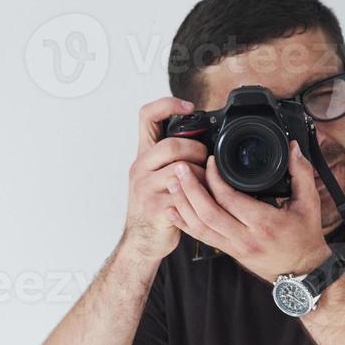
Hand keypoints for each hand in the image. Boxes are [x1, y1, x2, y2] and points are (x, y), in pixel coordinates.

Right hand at [122, 97, 208, 261]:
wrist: (142, 240)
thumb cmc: (156, 205)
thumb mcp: (156, 175)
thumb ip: (172, 156)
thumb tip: (204, 139)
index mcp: (142, 155)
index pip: (147, 116)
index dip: (167, 104)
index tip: (188, 106)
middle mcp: (139, 167)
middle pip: (172, 144)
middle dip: (197, 151)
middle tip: (205, 162)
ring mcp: (145, 188)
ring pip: (181, 169)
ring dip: (201, 176)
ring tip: (204, 185)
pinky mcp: (155, 208)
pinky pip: (184, 195)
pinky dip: (198, 197)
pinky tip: (200, 202)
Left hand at [166, 142, 332, 283]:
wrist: (302, 272)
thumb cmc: (305, 237)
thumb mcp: (309, 203)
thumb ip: (301, 172)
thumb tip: (293, 147)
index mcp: (265, 223)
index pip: (231, 200)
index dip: (215, 179)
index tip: (210, 161)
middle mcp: (245, 237)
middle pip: (209, 213)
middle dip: (190, 189)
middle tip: (180, 168)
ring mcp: (234, 247)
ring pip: (200, 227)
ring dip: (183, 205)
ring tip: (172, 183)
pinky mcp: (228, 252)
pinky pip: (200, 238)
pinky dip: (183, 224)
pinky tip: (171, 210)